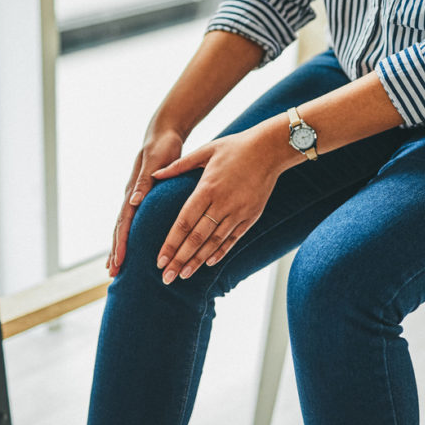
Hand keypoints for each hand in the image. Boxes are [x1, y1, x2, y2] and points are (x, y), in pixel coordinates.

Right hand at [108, 129, 183, 277]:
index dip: (121, 243)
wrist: (163, 133)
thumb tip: (134, 201)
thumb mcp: (154, 161)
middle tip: (112, 274)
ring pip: (123, 227)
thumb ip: (144, 181)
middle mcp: (131, 197)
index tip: (119, 261)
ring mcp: (135, 198)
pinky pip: (133, 221)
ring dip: (119, 247)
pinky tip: (132, 248)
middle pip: (119, 229)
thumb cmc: (162, 146)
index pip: (124, 222)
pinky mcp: (143, 198)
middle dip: (116, 251)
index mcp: (133, 191)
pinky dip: (129, 236)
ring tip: (116, 267)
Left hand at [151, 128, 287, 283]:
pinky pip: (233, 238)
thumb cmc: (235, 147)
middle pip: (197, 238)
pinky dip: (220, 252)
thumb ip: (179, 166)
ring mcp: (238, 212)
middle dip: (180, 260)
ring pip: (214, 242)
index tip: (159, 260)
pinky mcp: (251, 216)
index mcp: (207, 188)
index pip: (184, 223)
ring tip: (183, 275)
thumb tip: (154, 174)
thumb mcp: (205, 150)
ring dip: (198, 261)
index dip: (171, 244)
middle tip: (166, 278)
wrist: (270, 149)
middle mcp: (222, 204)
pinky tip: (208, 264)